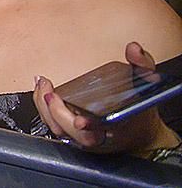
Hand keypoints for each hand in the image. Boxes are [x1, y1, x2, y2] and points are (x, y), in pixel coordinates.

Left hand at [34, 42, 175, 153]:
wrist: (139, 135)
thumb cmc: (140, 112)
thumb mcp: (146, 86)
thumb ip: (142, 66)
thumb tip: (133, 48)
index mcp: (117, 128)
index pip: (104, 131)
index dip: (89, 126)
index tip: (80, 121)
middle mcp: (97, 138)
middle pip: (72, 132)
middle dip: (57, 112)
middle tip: (49, 91)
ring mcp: (83, 138)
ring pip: (59, 130)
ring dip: (45, 109)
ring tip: (42, 85)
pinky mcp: (73, 135)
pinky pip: (55, 126)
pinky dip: (44, 110)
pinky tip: (41, 92)